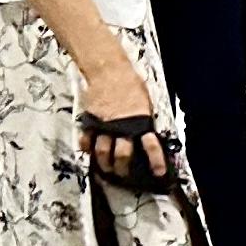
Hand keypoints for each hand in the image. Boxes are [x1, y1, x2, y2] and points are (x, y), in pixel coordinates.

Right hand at [75, 52, 171, 185]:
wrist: (109, 71)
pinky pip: (86, 139)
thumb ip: (144, 120)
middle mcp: (122, 127)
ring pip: (102, 152)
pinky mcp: (90, 121)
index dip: (156, 161)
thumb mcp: (145, 103)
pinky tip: (88, 152)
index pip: (151, 146)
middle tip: (123, 174)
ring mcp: (104, 125)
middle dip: (123, 168)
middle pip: (122, 155)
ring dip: (104, 163)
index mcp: (141, 122)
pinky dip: (86, 148)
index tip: (159, 173)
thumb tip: (148, 134)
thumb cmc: (131, 84)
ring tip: (106, 169)